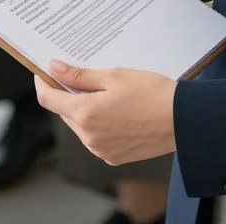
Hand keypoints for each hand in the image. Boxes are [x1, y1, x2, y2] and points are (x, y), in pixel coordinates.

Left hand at [34, 61, 176, 165]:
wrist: (183, 120)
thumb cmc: (150, 93)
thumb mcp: (113, 76)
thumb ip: (79, 75)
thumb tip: (53, 68)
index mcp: (85, 114)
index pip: (48, 99)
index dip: (42, 83)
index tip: (42, 72)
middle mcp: (89, 137)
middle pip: (65, 112)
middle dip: (67, 94)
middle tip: (80, 75)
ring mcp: (101, 150)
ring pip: (80, 125)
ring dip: (83, 109)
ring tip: (104, 91)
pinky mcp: (114, 157)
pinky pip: (95, 138)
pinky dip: (97, 123)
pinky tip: (115, 109)